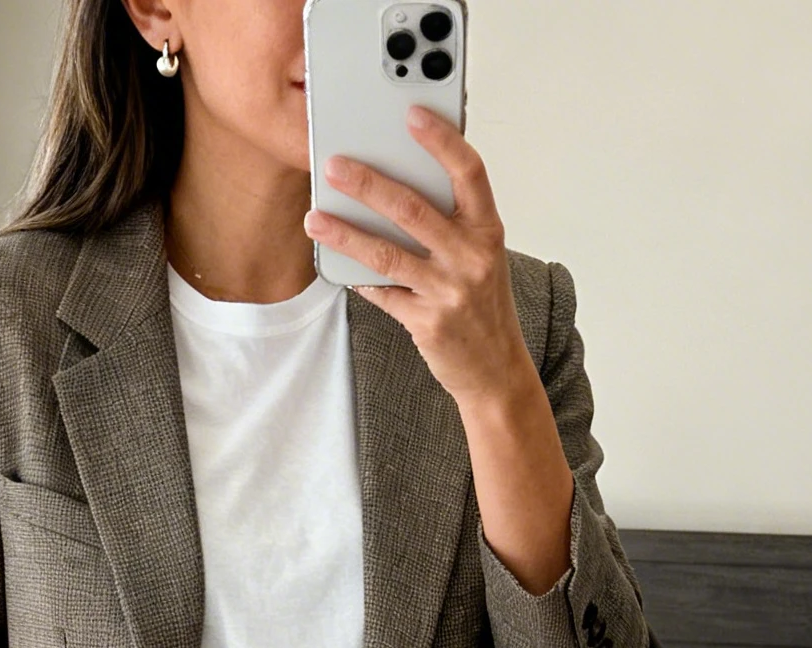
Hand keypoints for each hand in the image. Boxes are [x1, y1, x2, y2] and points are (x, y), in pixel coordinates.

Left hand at [305, 109, 529, 408]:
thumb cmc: (481, 304)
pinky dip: (358, 277)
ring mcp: (449, 292)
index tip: (412, 114)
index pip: (469, 172)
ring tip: (315, 218)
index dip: (442, 140)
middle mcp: (472, 258)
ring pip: (387, 253)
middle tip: (334, 166)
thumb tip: (396, 184)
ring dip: (345, 233)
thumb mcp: (479, 256)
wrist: (495, 370)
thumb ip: (451, 222)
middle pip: (413, 209)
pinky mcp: (427, 322)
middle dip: (368, 184)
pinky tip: (336, 262)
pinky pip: (382, 293)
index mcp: (488, 230)